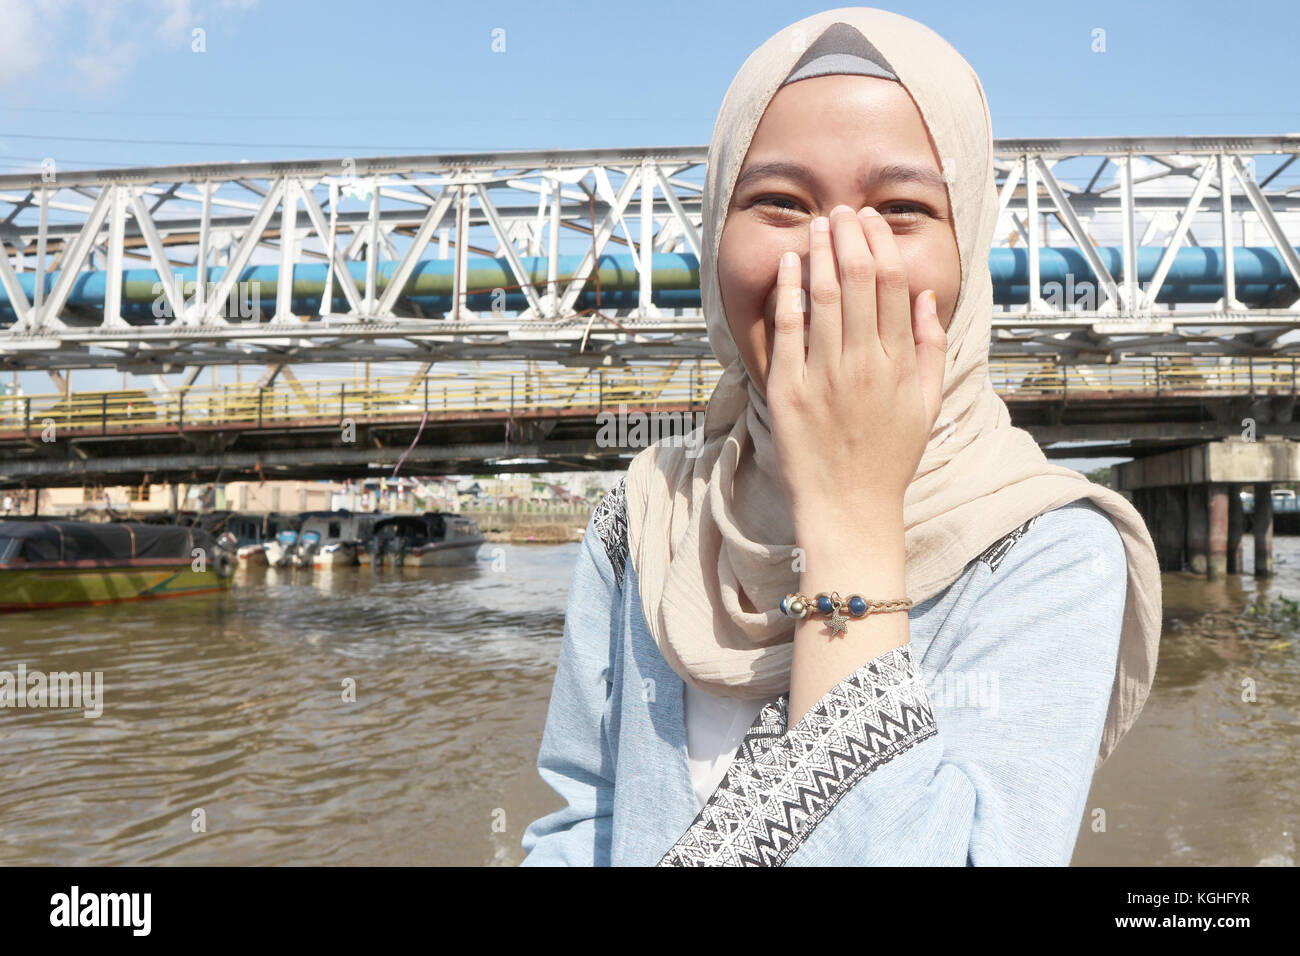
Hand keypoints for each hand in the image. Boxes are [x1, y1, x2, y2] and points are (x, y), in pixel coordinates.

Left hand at [768, 204, 946, 540]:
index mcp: (900, 363)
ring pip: (823, 295)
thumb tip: (927, 299)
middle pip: (859, 279)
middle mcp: (865, 363)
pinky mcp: (789, 389)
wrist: (850, 509)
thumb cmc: (889, 459)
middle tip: (843, 212)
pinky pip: (788, 328)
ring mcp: (825, 375)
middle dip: (850, 236)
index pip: (894, 284)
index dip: (882, 244)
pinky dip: (788, 290)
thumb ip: (930, 350)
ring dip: (820, 251)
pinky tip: (789, 261)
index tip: (871, 222)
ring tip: (818, 224)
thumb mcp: (926, 406)